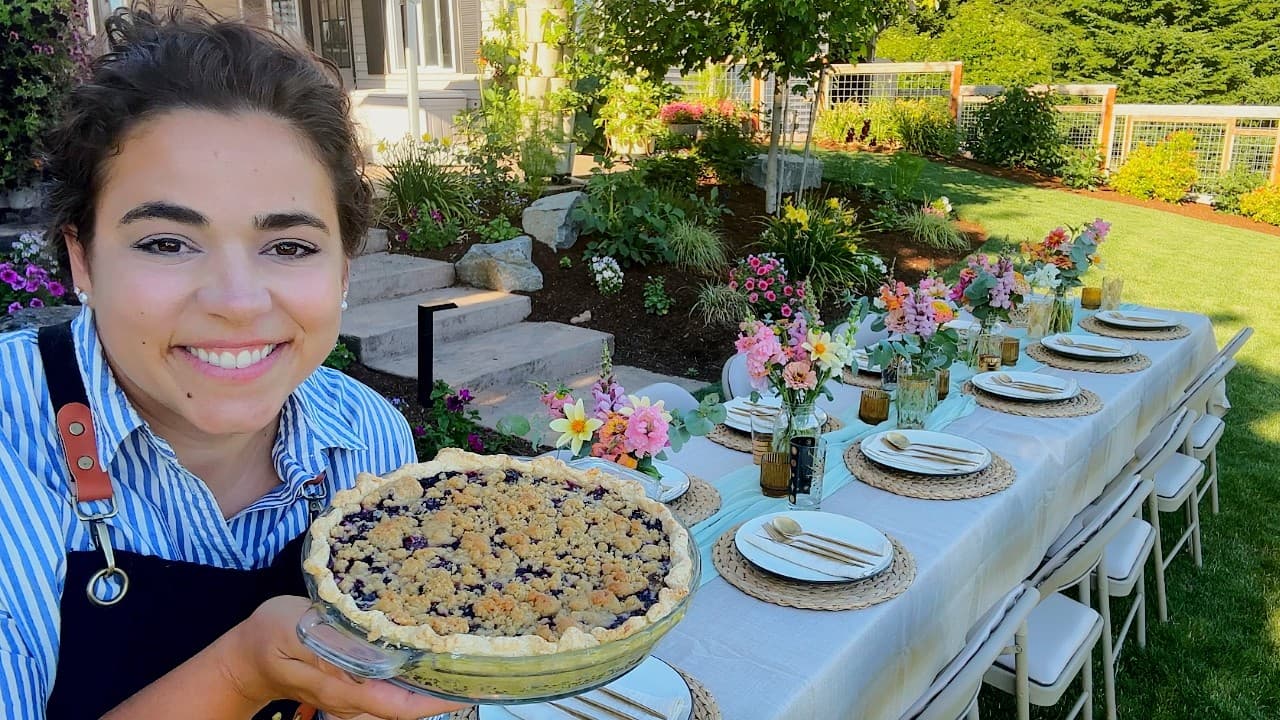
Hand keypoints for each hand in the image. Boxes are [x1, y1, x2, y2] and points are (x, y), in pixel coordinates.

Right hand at [223, 596, 469, 719]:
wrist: (245, 658)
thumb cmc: (269, 638)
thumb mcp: (293, 631)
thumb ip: (329, 645)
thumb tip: (369, 652)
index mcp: (343, 689)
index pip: (398, 706)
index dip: (434, 701)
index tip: (465, 690)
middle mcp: (354, 700)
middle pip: (406, 706)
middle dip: (442, 690)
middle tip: (477, 664)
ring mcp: (354, 696)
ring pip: (400, 699)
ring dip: (430, 683)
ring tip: (462, 656)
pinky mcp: (353, 685)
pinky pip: (390, 687)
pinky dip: (413, 675)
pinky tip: (429, 653)